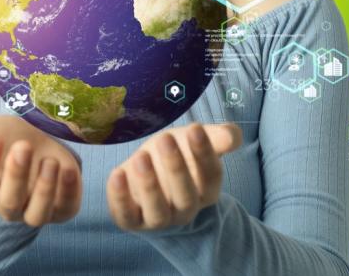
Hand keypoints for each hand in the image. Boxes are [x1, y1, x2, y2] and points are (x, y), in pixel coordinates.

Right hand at [0, 115, 81, 226]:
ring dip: (44, 190)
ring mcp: (35, 209)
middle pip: (9, 202)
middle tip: (23, 146)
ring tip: (49, 161)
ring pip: (36, 215)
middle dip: (16, 175)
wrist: (38, 138)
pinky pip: (66, 208)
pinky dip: (69, 192)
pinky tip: (69, 169)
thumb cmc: (5, 137)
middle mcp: (8, 206)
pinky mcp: (62, 207)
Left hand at [107, 122, 241, 230]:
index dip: (204, 153)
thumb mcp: (193, 142)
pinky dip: (120, 198)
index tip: (195, 129)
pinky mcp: (131, 220)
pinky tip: (117, 174)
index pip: (211, 175)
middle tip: (165, 138)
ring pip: (157, 210)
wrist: (147, 181)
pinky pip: (126, 215)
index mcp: (206, 191)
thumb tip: (231, 136)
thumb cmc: (175, 157)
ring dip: (149, 185)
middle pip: (186, 195)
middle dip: (176, 167)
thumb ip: (217, 137)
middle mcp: (184, 210)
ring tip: (141, 157)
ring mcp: (157, 218)